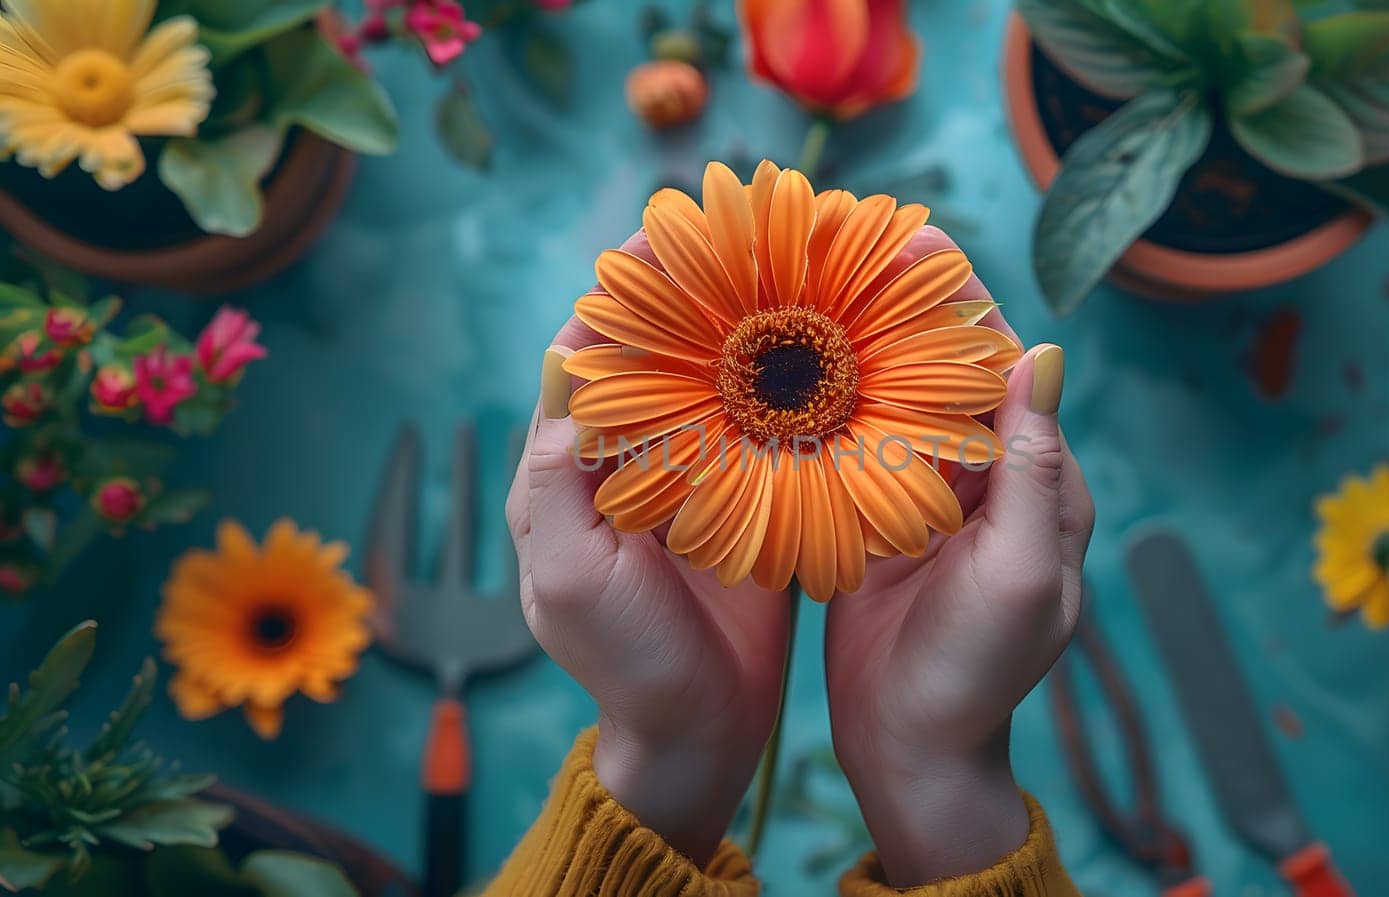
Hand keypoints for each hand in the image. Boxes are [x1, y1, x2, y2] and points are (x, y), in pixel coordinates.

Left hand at [505, 235, 790, 865]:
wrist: (693, 740)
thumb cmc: (625, 665)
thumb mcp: (575, 577)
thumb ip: (561, 478)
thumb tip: (560, 364)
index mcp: (570, 470)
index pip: (585, 355)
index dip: (621, 292)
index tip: (665, 233)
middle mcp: (627, 462)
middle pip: (654, 355)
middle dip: (695, 294)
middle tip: (748, 234)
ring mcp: (689, 480)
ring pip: (712, 382)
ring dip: (746, 329)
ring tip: (794, 271)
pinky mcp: (743, 503)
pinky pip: (760, 430)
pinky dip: (786, 388)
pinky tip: (827, 351)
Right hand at [825, 258, 1092, 884]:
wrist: (916, 756)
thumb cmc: (979, 672)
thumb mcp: (1021, 572)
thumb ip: (1034, 469)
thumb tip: (1041, 353)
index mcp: (1036, 482)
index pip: (1003, 368)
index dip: (963, 302)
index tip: (915, 235)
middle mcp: (985, 480)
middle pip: (943, 373)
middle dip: (899, 308)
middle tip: (842, 241)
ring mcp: (926, 502)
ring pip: (893, 402)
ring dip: (856, 346)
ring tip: (805, 282)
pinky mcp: (874, 525)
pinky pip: (853, 450)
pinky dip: (826, 406)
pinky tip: (781, 366)